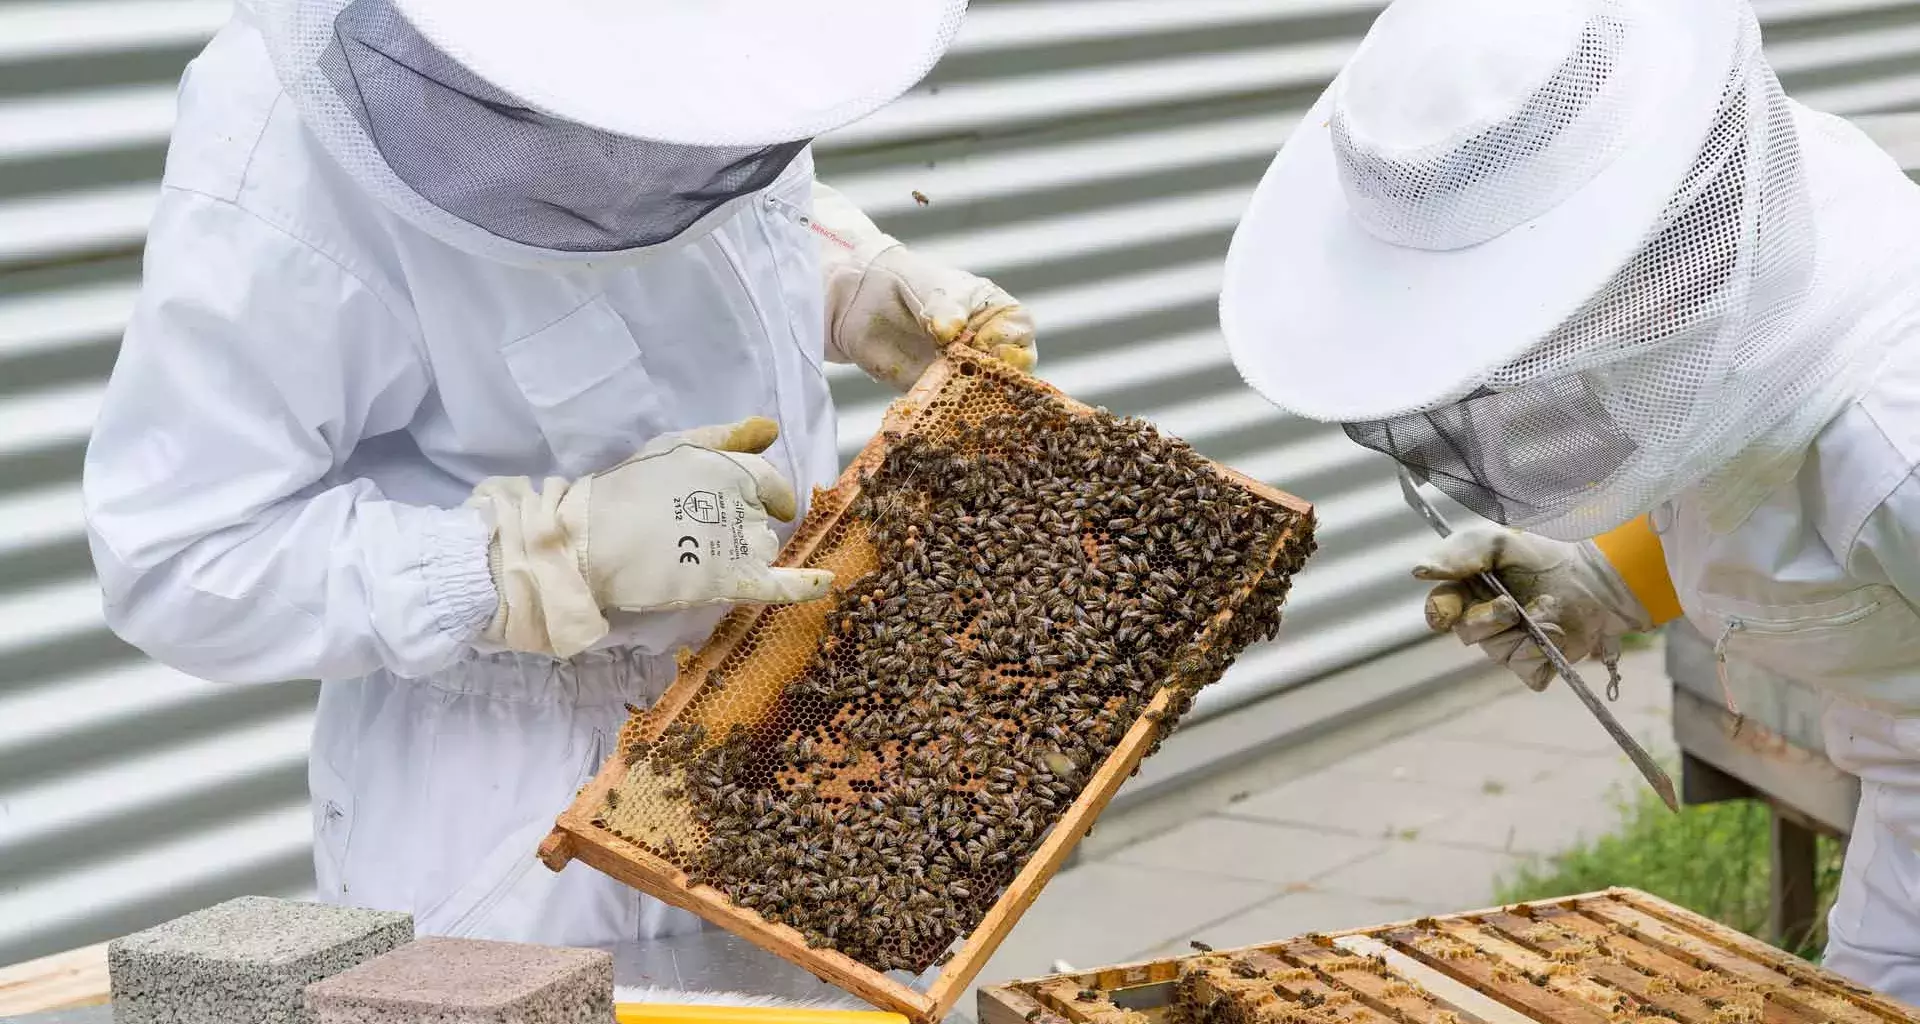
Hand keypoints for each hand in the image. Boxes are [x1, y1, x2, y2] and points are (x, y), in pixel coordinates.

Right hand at [467, 417, 833, 657]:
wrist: (588, 539)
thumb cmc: (624, 489)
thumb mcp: (673, 448)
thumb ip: (726, 438)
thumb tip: (771, 428)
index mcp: (730, 466)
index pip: (770, 484)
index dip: (768, 497)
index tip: (763, 506)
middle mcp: (742, 500)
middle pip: (764, 521)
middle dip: (743, 528)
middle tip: (700, 536)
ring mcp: (738, 541)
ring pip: (763, 550)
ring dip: (745, 555)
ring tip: (698, 556)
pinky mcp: (730, 579)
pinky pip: (780, 585)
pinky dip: (806, 585)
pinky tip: (826, 583)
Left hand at [811, 181, 1036, 390]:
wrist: (869, 301)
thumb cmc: (913, 284)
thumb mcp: (936, 288)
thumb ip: (946, 308)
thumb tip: (948, 332)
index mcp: (1000, 315)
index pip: (1020, 333)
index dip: (1006, 342)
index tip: (979, 342)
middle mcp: (991, 347)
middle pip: (1012, 370)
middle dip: (996, 375)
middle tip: (970, 371)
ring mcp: (968, 373)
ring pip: (987, 394)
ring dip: (974, 397)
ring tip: (951, 390)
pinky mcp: (943, 394)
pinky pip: (955, 409)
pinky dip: (950, 412)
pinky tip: (938, 407)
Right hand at [1413, 529, 1648, 690]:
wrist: (1599, 575)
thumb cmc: (1547, 554)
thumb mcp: (1499, 542)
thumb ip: (1459, 554)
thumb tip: (1419, 571)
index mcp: (1470, 591)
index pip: (1440, 609)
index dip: (1441, 613)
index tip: (1447, 612)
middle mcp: (1485, 620)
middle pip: (1468, 634)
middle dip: (1489, 620)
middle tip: (1511, 605)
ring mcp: (1510, 645)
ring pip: (1498, 653)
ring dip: (1524, 632)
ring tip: (1549, 608)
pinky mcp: (1537, 664)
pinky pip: (1527, 670)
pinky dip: (1543, 653)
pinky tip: (1558, 633)